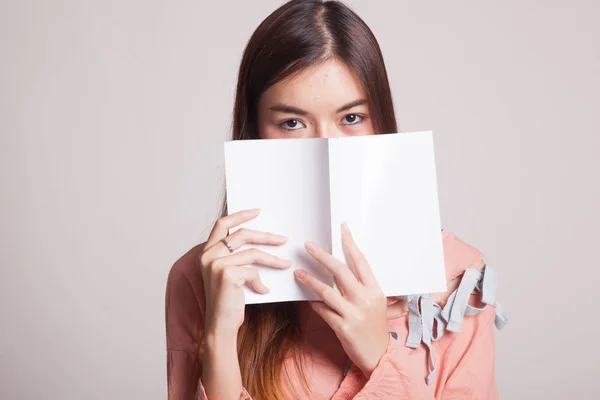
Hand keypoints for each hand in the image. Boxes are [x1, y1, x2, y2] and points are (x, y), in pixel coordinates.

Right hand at [198, 208, 291, 336]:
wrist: (220, 325)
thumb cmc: (227, 301)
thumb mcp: (230, 274)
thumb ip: (237, 256)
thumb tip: (264, 240)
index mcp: (206, 252)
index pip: (222, 224)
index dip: (240, 215)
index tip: (257, 211)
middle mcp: (208, 255)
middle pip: (242, 235)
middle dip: (266, 236)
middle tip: (283, 239)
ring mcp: (216, 264)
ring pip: (252, 253)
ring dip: (273, 259)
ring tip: (286, 264)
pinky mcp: (227, 274)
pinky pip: (253, 271)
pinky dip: (261, 282)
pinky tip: (263, 291)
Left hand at [294, 223, 388, 377]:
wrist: (380, 357)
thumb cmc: (375, 329)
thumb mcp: (376, 305)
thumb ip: (362, 288)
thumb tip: (342, 271)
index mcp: (376, 290)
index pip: (361, 261)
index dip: (350, 243)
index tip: (342, 229)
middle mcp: (365, 299)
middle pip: (341, 271)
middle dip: (322, 256)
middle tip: (309, 246)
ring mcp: (354, 314)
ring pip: (327, 291)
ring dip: (311, 280)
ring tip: (299, 272)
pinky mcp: (343, 328)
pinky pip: (323, 311)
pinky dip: (315, 304)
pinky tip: (308, 300)